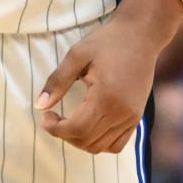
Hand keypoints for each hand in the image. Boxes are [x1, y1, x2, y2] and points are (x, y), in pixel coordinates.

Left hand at [36, 0, 170, 152]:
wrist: (142, 34)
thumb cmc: (109, 41)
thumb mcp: (78, 54)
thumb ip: (57, 81)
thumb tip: (40, 105)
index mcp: (107, 96)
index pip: (77, 129)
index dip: (55, 129)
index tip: (45, 116)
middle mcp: (122, 111)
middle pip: (87, 141)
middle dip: (64, 134)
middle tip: (54, 117)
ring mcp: (132, 116)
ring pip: (101, 147)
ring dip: (80, 140)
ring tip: (70, 121)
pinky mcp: (137, 117)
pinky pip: (117, 144)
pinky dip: (100, 142)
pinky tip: (90, 126)